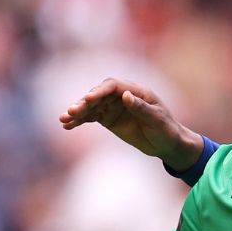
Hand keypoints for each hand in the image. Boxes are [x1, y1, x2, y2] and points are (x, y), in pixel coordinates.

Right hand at [59, 78, 203, 171]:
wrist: (168, 144)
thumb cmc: (167, 130)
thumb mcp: (157, 120)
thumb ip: (142, 108)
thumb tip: (125, 95)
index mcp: (136, 91)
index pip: (113, 86)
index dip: (99, 91)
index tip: (88, 100)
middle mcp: (122, 96)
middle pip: (99, 94)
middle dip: (84, 102)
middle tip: (72, 111)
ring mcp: (114, 107)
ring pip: (92, 106)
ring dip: (77, 112)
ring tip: (63, 119)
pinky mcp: (108, 119)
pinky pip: (91, 117)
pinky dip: (79, 121)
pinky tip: (67, 126)